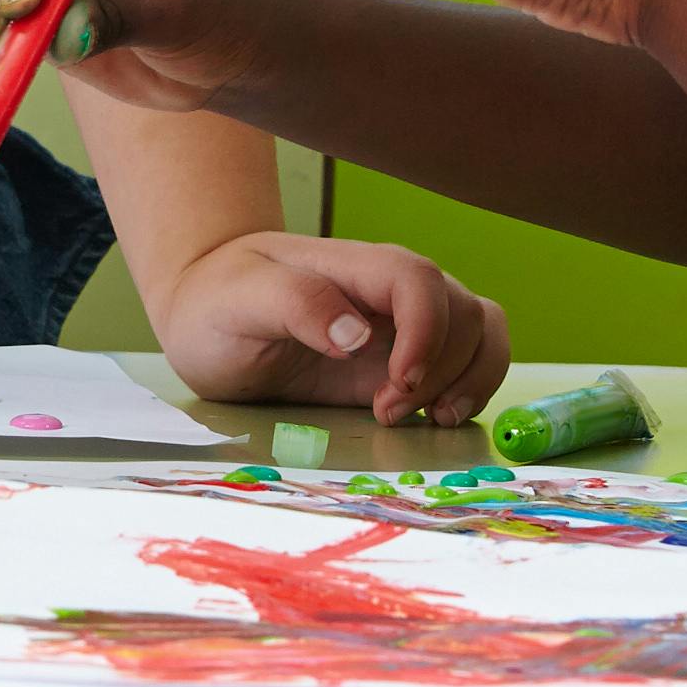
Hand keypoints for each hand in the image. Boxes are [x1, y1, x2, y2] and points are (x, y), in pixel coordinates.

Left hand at [152, 233, 507, 426]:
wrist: (204, 316)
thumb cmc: (217, 301)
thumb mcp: (238, 300)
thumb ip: (295, 305)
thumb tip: (357, 335)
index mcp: (355, 267)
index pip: (419, 281)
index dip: (426, 332)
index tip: (397, 383)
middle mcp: (391, 293)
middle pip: (463, 312)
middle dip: (444, 370)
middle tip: (386, 411)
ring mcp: (404, 326)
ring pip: (482, 333)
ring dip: (474, 379)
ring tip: (429, 418)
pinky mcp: (405, 361)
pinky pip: (469, 362)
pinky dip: (472, 388)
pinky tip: (433, 417)